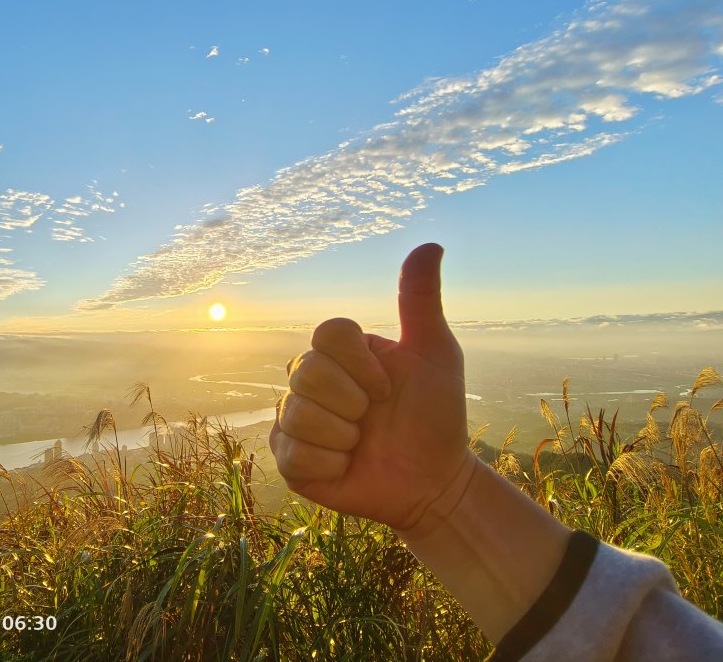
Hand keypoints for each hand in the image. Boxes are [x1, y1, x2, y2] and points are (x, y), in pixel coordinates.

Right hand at [269, 243, 474, 531]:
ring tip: (361, 445)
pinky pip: (293, 454)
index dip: (360, 365)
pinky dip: (330, 465)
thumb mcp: (436, 354)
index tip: (388, 388)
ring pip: (298, 415)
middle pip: (305, 371)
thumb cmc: (436, 416)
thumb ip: (420, 301)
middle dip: (352, 403)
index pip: (327, 333)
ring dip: (343, 437)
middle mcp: (311, 380)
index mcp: (342, 353)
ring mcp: (295, 420)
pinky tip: (346, 467)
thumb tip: (431, 244)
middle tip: (374, 419)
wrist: (433, 482)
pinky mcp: (289, 459)